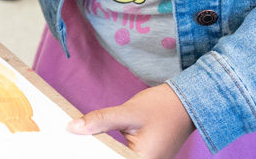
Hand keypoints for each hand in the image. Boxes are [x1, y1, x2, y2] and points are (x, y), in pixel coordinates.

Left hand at [68, 84, 194, 158]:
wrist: (186, 103)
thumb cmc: (162, 107)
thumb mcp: (128, 112)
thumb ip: (101, 120)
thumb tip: (73, 127)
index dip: (89, 153)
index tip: (68, 147)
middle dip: (93, 151)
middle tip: (75, 137)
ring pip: (114, 158)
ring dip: (100, 150)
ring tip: (82, 139)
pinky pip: (122, 157)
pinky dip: (109, 150)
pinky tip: (95, 140)